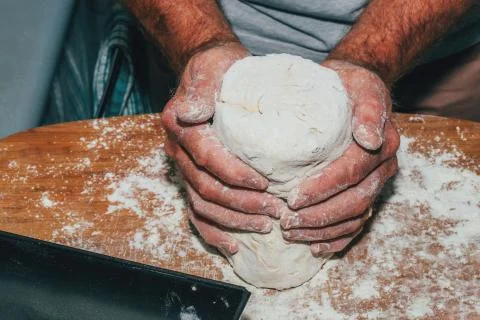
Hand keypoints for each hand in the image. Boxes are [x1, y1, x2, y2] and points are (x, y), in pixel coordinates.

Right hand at [162, 43, 284, 254]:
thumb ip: (200, 91)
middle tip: (274, 211)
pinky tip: (234, 244)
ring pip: (203, 206)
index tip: (265, 184)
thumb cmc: (217, 70)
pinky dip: (214, 231)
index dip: (234, 174)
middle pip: (206, 189)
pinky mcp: (196, 178)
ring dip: (233, 221)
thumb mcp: (211, 69)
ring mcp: (186, 169)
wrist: (212, 73)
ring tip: (264, 227)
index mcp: (181, 129)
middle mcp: (179, 152)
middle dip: (241, 204)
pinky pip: (199, 213)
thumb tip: (188, 112)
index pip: (207, 158)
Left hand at [280, 60, 399, 255]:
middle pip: (354, 201)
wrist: (356, 91)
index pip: (352, 172)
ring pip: (354, 217)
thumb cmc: (350, 87)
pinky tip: (314, 245)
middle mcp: (382, 168)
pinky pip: (356, 223)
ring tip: (291, 233)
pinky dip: (336, 238)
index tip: (293, 197)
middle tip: (286, 222)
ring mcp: (375, 184)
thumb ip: (368, 109)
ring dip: (323, 231)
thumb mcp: (361, 87)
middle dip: (319, 216)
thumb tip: (369, 138)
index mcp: (382, 145)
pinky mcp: (365, 193)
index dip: (323, 188)